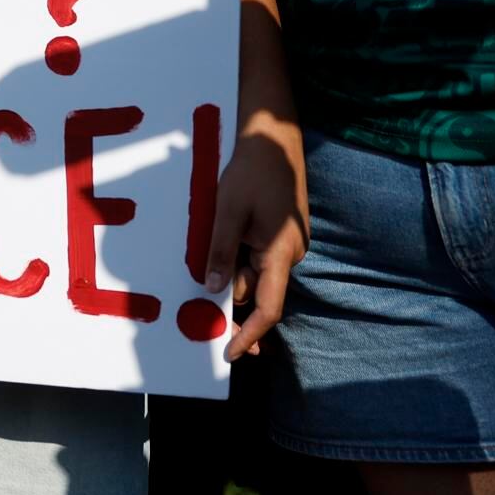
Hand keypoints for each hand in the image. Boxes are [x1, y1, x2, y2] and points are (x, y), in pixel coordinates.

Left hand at [203, 124, 307, 362]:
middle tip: (204, 277)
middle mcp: (290, 254)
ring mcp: (287, 245)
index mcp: (280, 253)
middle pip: (256, 290)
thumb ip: (220, 251)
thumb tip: (213, 289)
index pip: (268, 308)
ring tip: (220, 229)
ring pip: (254, 272)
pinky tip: (229, 231)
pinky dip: (240, 255)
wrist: (275, 140)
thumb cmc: (251, 172)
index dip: (250, 334)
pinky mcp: (280, 235)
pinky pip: (257, 256)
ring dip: (233, 265)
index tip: (231, 354)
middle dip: (230, 288)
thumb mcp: (228, 211)